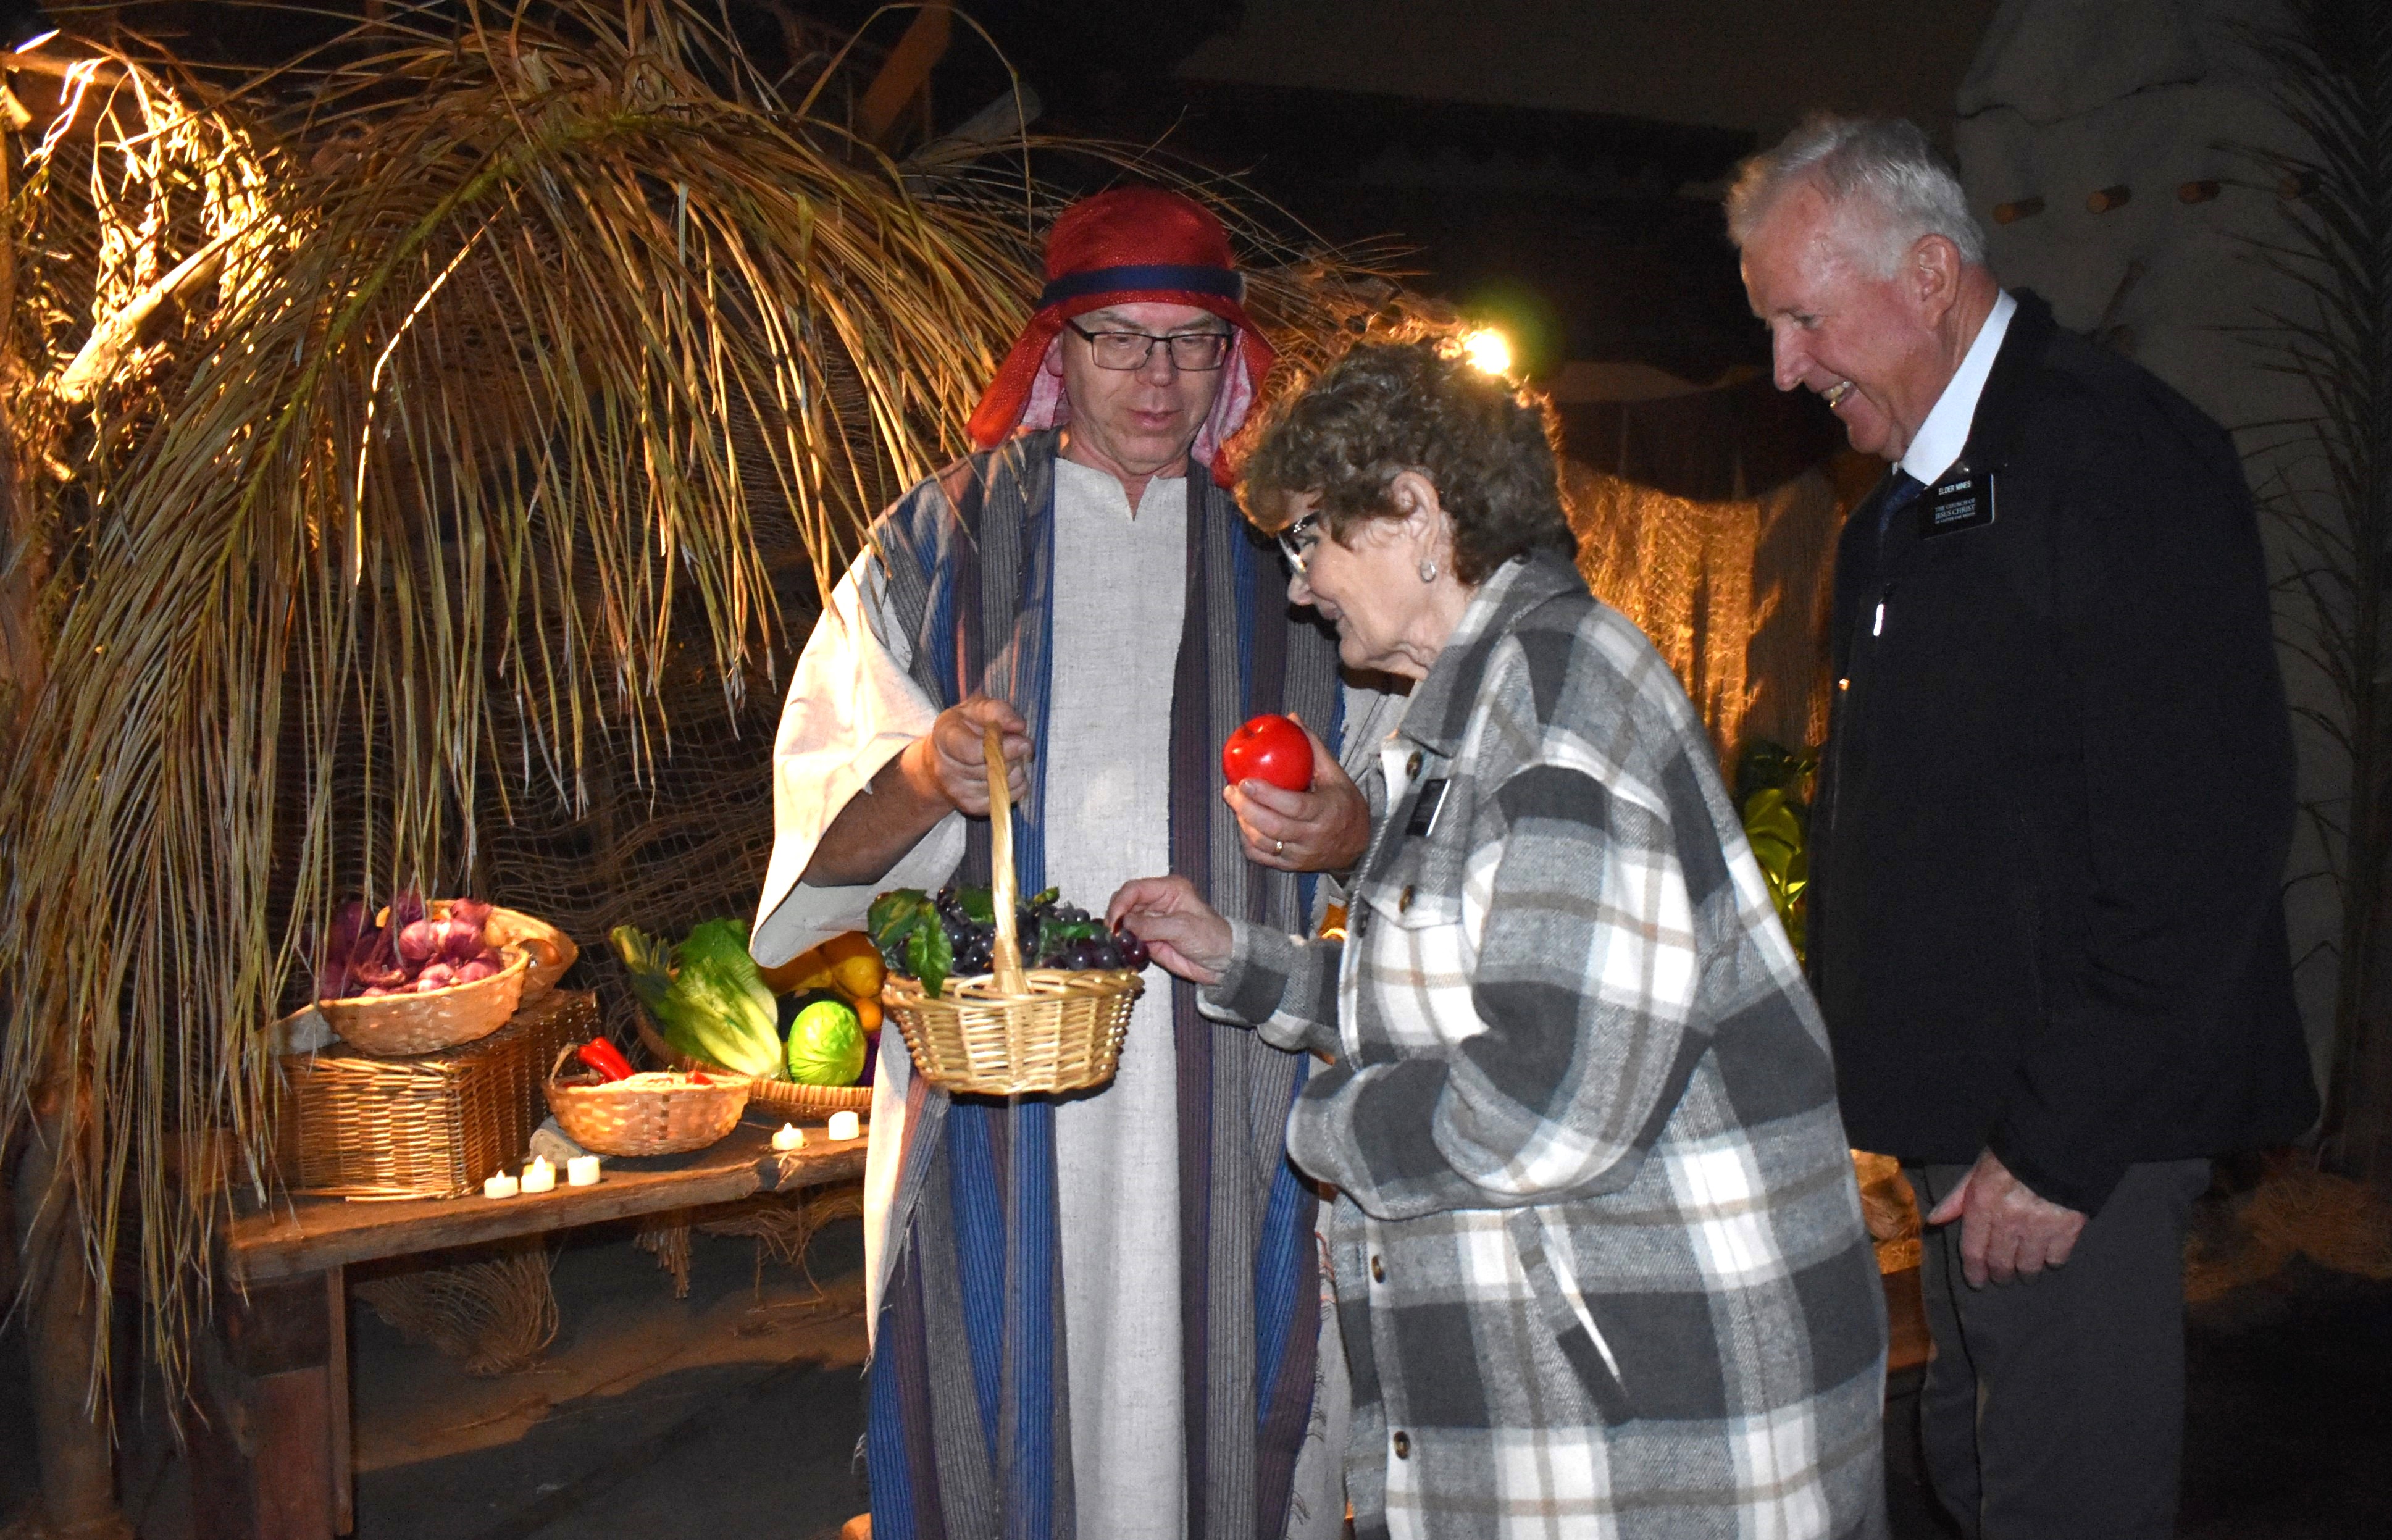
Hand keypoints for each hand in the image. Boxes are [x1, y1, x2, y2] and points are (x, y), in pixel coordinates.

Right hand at [902, 695, 1029, 816]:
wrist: (943, 756)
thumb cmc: (965, 727)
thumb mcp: (977, 708)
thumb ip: (998, 712)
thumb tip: (1018, 727)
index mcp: (944, 736)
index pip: (973, 751)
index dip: (1003, 747)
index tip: (1022, 739)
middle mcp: (945, 767)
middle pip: (992, 768)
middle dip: (1013, 755)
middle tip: (1018, 744)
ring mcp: (956, 791)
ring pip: (1002, 784)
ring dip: (1015, 769)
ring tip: (1009, 757)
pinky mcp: (970, 806)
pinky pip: (1006, 799)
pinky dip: (1016, 786)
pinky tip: (1008, 773)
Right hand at [1106, 876, 1232, 983]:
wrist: (1222, 962)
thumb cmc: (1211, 938)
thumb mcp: (1182, 928)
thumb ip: (1151, 926)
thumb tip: (1124, 924)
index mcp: (1169, 889)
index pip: (1135, 889)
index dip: (1121, 903)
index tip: (1114, 921)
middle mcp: (1157, 901)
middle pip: (1125, 902)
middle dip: (1116, 916)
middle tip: (1112, 934)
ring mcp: (1152, 920)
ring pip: (1124, 920)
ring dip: (1118, 930)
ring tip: (1116, 942)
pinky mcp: (1149, 938)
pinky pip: (1129, 937)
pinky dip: (1123, 942)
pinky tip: (1123, 949)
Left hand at [1225, 716, 1369, 872]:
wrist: (1360, 846)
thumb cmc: (1345, 805)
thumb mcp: (1336, 775)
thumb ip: (1313, 747)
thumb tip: (1291, 718)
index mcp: (1326, 813)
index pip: (1293, 806)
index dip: (1266, 795)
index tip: (1245, 781)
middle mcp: (1312, 838)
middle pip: (1272, 827)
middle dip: (1246, 809)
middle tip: (1230, 790)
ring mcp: (1301, 856)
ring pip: (1264, 844)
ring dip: (1244, 824)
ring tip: (1235, 803)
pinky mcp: (1292, 867)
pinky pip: (1263, 858)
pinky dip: (1248, 842)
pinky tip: (1243, 824)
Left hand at [1925, 1149, 2087, 1287]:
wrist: (2058, 1142)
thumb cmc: (2012, 1154)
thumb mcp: (1979, 1170)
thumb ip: (1958, 1197)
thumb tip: (1935, 1220)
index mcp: (1983, 1203)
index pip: (1973, 1250)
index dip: (1974, 1271)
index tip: (1977, 1282)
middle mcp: (2009, 1220)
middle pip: (2000, 1262)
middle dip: (2000, 1274)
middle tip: (2002, 1277)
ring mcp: (2039, 1226)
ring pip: (2029, 1265)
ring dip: (2025, 1272)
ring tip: (2025, 1272)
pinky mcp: (2068, 1228)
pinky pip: (2057, 1258)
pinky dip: (2051, 1261)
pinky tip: (2048, 1258)